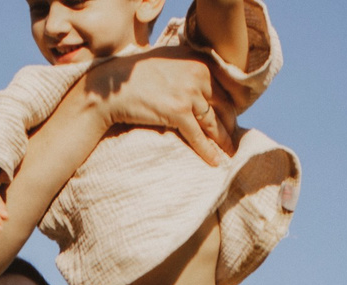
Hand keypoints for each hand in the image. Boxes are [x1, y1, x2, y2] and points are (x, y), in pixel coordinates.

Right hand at [86, 49, 232, 165]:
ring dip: (222, 141)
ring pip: (213, 122)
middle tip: (233, 141)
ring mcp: (189, 93)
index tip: (232, 122)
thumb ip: (190, 71)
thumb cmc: (138, 76)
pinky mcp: (178, 111)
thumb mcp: (169, 63)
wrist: (113, 88)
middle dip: (229, 126)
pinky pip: (198, 136)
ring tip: (228, 153)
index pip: (224, 88)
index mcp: (199, 61)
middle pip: (224, 106)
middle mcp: (198, 74)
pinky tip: (215, 162)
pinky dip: (207, 151)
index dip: (230, 108)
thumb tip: (207, 89)